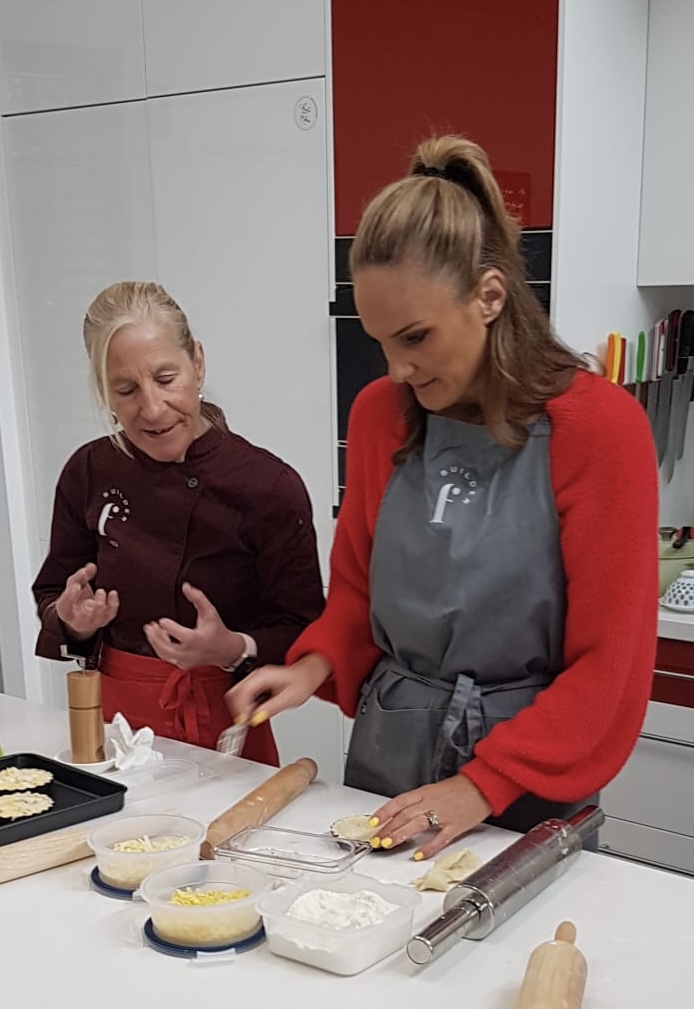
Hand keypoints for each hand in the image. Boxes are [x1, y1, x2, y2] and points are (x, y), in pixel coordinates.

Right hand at [55, 563, 118, 640]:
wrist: (83, 613)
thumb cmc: (76, 597)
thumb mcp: (74, 585)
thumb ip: (80, 576)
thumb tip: (92, 566)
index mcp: (65, 610)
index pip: (66, 604)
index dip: (71, 595)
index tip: (77, 586)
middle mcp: (78, 620)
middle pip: (81, 617)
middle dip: (86, 607)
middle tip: (90, 596)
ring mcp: (93, 622)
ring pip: (97, 617)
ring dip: (99, 604)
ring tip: (100, 591)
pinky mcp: (105, 620)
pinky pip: (110, 614)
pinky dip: (113, 604)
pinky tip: (113, 593)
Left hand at [144, 583, 241, 668]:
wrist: (225, 650)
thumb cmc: (216, 630)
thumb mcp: (210, 612)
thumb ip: (198, 597)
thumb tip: (186, 587)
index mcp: (198, 639)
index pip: (180, 635)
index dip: (169, 626)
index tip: (162, 620)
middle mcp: (191, 652)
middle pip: (168, 647)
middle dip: (156, 636)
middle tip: (151, 626)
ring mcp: (186, 660)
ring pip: (165, 654)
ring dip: (155, 642)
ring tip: (151, 631)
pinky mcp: (183, 664)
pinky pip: (167, 657)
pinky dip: (160, 648)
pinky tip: (158, 638)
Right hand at [224, 653, 330, 726]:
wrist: (306, 675)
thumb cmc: (301, 683)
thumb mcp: (290, 698)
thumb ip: (272, 707)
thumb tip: (257, 717)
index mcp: (264, 676)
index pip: (244, 691)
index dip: (241, 707)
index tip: (244, 720)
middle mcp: (256, 676)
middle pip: (235, 692)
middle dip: (237, 709)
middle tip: (245, 722)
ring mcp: (254, 679)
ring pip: (235, 694)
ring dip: (239, 708)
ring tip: (250, 719)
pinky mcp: (253, 684)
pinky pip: (240, 695)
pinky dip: (242, 706)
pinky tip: (251, 713)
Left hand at [369, 775, 492, 859]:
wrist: (482, 785)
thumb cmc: (460, 788)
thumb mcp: (435, 790)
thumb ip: (419, 802)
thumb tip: (402, 814)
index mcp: (424, 793)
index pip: (399, 802)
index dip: (384, 812)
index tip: (372, 822)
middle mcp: (431, 803)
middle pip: (404, 815)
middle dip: (388, 827)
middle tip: (376, 840)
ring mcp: (443, 815)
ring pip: (417, 824)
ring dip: (400, 834)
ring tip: (389, 844)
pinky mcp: (456, 826)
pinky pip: (440, 838)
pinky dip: (429, 847)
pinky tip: (419, 854)